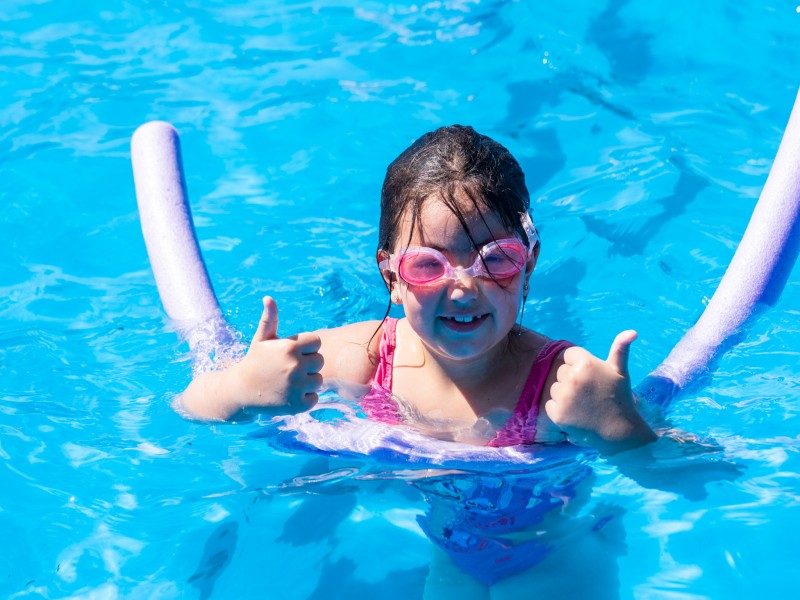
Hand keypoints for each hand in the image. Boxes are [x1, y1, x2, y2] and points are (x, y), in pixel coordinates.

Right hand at [231, 296, 323, 413]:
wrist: (240, 391)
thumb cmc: (255, 361)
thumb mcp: (262, 339)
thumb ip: (270, 318)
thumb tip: (268, 298)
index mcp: (290, 347)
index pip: (316, 342)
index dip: (305, 347)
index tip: (291, 353)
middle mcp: (295, 366)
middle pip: (319, 361)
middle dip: (307, 364)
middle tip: (288, 369)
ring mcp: (297, 387)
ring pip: (318, 380)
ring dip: (307, 382)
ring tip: (288, 382)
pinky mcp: (298, 405)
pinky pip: (315, 398)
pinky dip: (305, 398)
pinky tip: (288, 394)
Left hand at [545, 331, 655, 452]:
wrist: (618, 431)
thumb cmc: (620, 398)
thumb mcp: (620, 371)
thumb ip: (620, 349)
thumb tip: (632, 331)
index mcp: (585, 363)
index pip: (569, 355)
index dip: (579, 365)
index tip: (591, 377)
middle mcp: (572, 377)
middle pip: (561, 372)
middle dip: (572, 379)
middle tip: (590, 392)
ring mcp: (563, 396)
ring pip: (555, 388)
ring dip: (565, 394)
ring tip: (584, 403)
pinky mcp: (556, 413)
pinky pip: (550, 404)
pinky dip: (560, 409)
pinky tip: (576, 413)